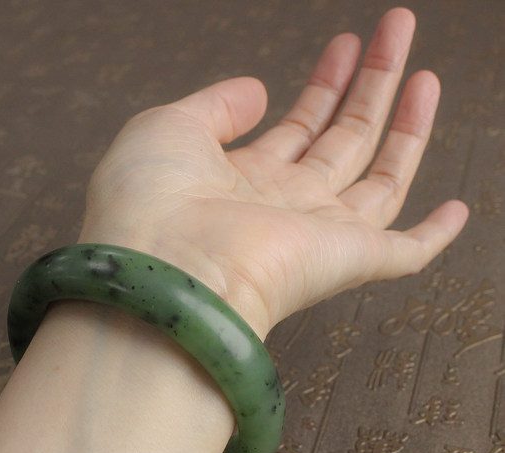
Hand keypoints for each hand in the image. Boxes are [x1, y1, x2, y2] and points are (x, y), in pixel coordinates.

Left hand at [79, 7, 468, 337]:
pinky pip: (405, 253)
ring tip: (423, 70)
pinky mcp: (349, 262)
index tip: (343, 44)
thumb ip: (216, 105)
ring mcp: (318, 235)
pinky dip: (434, 236)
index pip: (296, 129)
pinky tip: (456, 209)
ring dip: (405, 126)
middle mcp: (284, 208)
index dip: (322, 85)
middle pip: (342, 141)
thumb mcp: (170, 128)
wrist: (165, 270)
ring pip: (379, 179)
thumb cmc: (149, 203)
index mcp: (243, 181)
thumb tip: (257, 90)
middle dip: (370, 83)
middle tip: (395, 29)